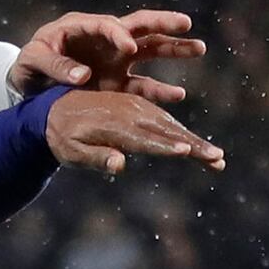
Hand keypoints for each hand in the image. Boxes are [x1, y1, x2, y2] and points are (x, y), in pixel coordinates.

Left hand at [12, 10, 206, 102]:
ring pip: (149, 50)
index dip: (118, 34)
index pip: (106, 25)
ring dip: (173, 48)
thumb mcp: (32, 61)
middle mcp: (103, 40)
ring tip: (199, 48)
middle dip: (162, 23)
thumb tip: (82, 76)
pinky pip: (142, 85)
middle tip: (187, 23)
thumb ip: (54, 66)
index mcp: (80, 27)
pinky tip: (179, 95)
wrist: (27, 86)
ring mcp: (114, 61)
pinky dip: (159, 90)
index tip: (129, 47)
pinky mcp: (117, 83)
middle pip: (138, 27)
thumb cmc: (27, 66)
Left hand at [46, 90, 223, 174]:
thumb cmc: (60, 136)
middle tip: (218, 159)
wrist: (51, 107)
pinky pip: (161, 117)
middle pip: (164, 130)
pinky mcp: (135, 104)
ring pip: (168, 123)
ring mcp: (133, 106)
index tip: (188, 152)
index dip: (165, 146)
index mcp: (110, 125)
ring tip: (215, 156)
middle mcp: (125, 113)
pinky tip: (193, 144)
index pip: (142, 138)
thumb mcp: (70, 152)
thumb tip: (120, 165)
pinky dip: (179, 130)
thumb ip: (95, 157)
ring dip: (192, 139)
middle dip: (192, 144)